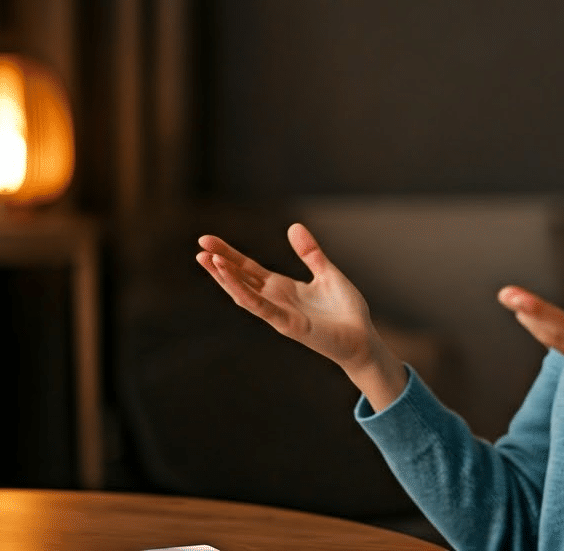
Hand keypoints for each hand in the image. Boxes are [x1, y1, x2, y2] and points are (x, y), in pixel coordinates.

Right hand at [196, 223, 406, 408]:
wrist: (363, 338)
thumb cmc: (346, 311)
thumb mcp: (328, 273)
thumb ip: (310, 253)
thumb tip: (294, 226)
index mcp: (283, 288)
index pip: (248, 269)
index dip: (229, 254)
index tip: (208, 240)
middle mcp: (276, 301)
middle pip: (240, 279)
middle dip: (220, 264)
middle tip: (200, 245)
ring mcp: (280, 314)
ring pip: (245, 295)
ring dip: (226, 279)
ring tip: (208, 259)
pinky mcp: (289, 326)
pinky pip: (263, 309)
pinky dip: (246, 294)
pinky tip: (232, 281)